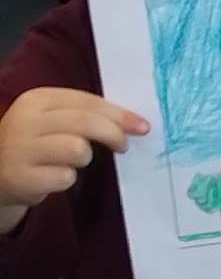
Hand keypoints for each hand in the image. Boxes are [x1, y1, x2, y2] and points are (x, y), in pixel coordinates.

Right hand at [0, 87, 148, 224]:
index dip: (119, 114)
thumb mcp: (53, 121)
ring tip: (71, 162)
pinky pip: (65, 177)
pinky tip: (53, 177)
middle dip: (113, 134)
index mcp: (37, 99)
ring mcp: (21, 149)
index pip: (87, 101)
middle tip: (123, 146)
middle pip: (86, 123)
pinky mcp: (22, 177)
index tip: (142, 126)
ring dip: (84, 159)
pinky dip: (66, 179)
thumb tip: (132, 123)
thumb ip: (85, 115)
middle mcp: (26, 120)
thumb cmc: (36, 144)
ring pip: (78, 150)